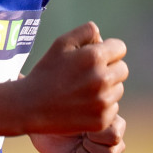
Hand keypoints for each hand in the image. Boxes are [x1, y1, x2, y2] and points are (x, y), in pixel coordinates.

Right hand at [10, 22, 126, 135]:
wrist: (30, 106)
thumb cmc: (46, 71)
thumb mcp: (61, 43)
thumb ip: (86, 31)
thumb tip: (102, 37)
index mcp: (94, 57)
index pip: (120, 48)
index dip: (108, 51)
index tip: (94, 58)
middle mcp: (102, 79)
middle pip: (122, 69)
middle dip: (109, 69)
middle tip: (87, 76)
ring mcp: (103, 102)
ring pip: (118, 90)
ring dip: (106, 89)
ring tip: (82, 91)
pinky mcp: (101, 120)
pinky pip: (113, 109)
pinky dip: (101, 107)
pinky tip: (81, 105)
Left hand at [31, 115, 126, 152]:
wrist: (44, 122)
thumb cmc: (63, 112)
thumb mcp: (81, 109)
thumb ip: (98, 115)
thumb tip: (106, 128)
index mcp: (116, 128)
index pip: (114, 137)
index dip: (96, 133)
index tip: (85, 125)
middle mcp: (113, 147)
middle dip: (89, 145)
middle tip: (81, 137)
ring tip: (76, 145)